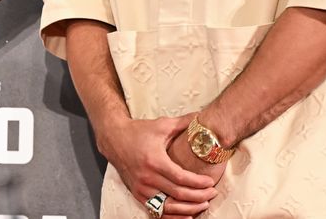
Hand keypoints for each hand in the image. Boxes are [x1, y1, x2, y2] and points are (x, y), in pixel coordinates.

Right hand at [97, 114, 218, 218]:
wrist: (114, 138)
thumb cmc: (138, 131)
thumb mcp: (161, 125)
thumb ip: (183, 122)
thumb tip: (201, 117)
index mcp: (155, 161)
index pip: (181, 178)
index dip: (198, 183)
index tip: (210, 182)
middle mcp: (147, 177)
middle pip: (178, 194)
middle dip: (198, 196)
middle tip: (212, 193)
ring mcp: (141, 188)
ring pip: (168, 207)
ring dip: (188, 208)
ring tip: (203, 205)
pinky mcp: (137, 194)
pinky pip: (157, 211)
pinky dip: (173, 216)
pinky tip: (186, 215)